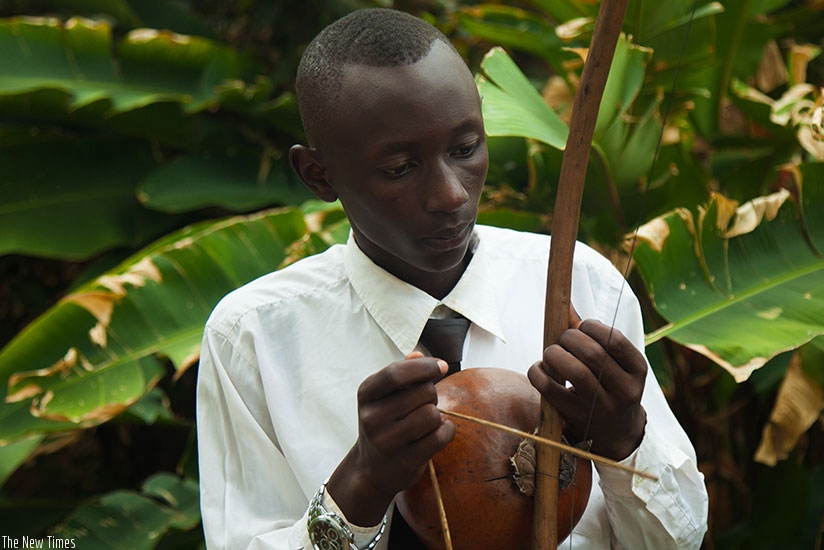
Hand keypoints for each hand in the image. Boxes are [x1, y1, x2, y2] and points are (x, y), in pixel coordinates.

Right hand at [327, 352, 454, 524]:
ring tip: (426, 422)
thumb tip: (419, 354)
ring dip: (437, 415)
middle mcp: (371, 418)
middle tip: (423, 405)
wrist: (373, 470)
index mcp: (366, 394)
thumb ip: (402, 372)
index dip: (424, 366)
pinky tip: (438, 433)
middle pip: (423, 392)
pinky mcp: (405, 461)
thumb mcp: (384, 395)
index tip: (442, 366)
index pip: (396, 373)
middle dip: (431, 394)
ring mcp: (387, 442)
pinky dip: (447, 431)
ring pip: (432, 415)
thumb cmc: (385, 423)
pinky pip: (440, 436)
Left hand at [528, 304, 646, 460]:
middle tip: (561, 340)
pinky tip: (541, 369)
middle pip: (592, 353)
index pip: (614, 339)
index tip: (580, 326)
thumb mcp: (612, 361)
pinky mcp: (576, 417)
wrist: (615, 433)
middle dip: (569, 338)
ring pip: (575, 371)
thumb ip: (589, 333)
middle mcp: (625, 390)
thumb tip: (563, 303)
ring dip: (554, 354)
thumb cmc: (608, 384)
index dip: (591, 326)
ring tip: (551, 353)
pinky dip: (539, 373)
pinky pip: (551, 389)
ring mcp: (601, 407)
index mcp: (637, 370)